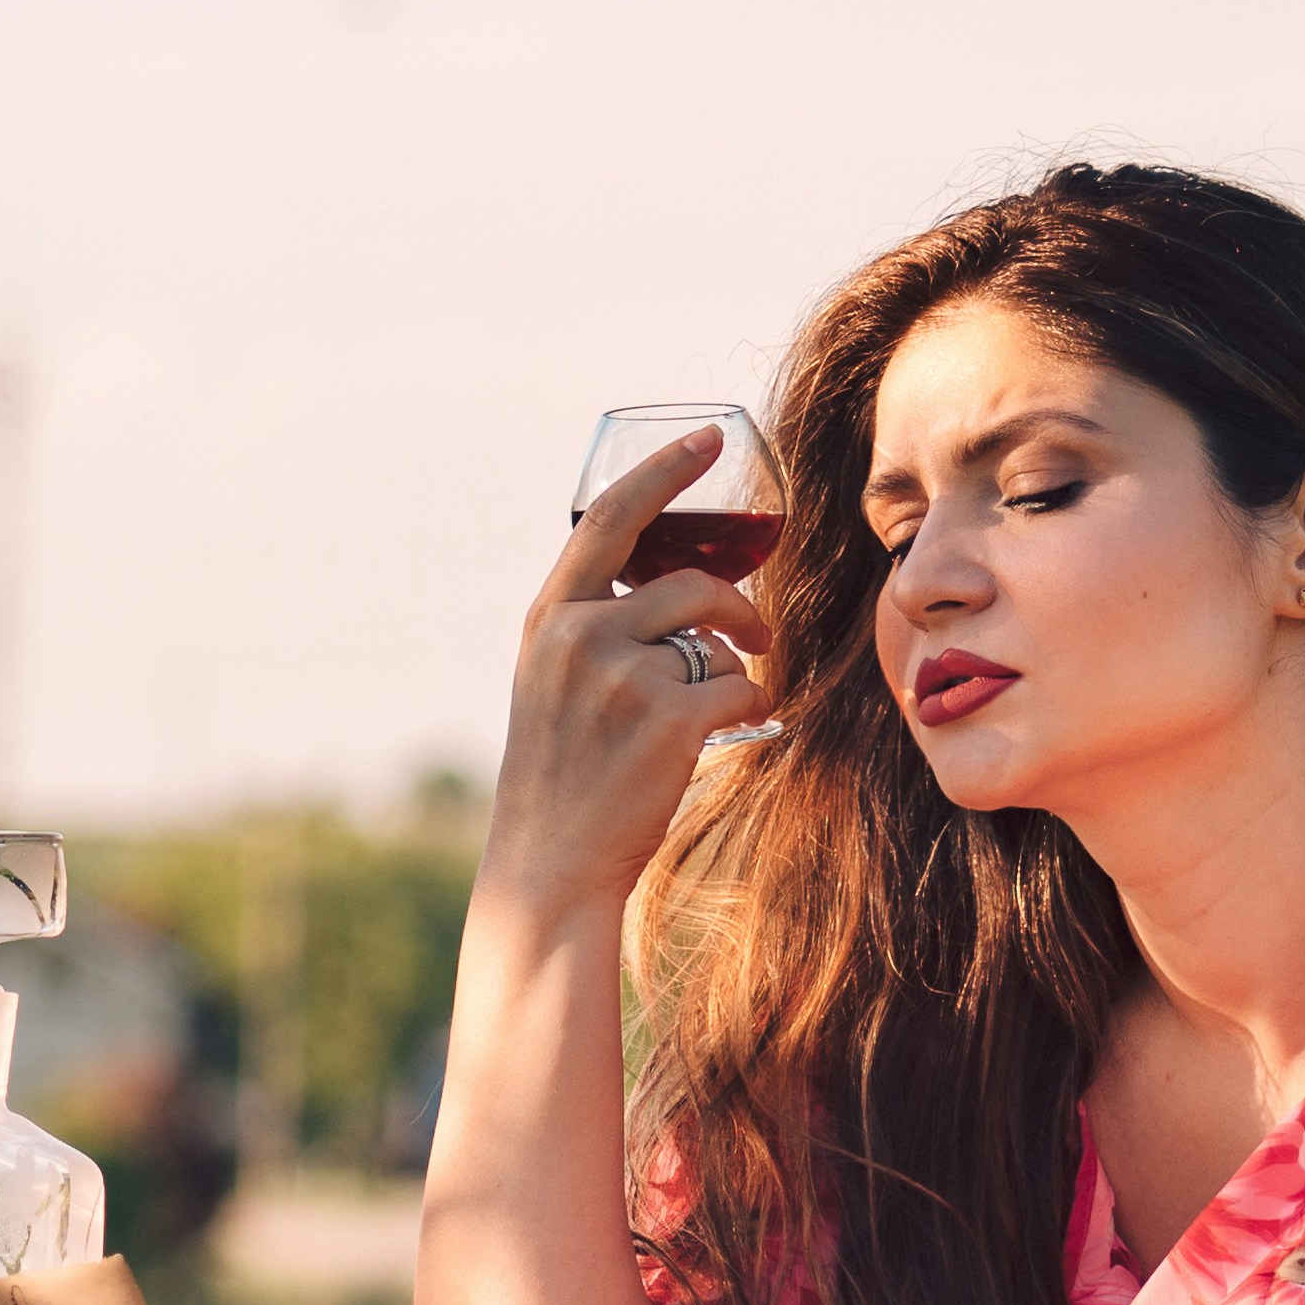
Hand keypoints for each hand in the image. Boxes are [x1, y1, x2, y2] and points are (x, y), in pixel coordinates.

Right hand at [475, 431, 774, 931]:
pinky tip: (731, 735)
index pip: (611, 520)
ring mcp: (623, 675)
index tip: (709, 439)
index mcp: (549, 619)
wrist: (550, 866)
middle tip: (755, 633)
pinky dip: (749, 709)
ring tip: (727, 705)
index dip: (665, 473)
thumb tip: (683, 598)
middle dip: (735, 605)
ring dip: (738, 665)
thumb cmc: (561, 780)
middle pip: (690, 583)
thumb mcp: (552, 687)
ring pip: (718, 640)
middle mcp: (581, 635)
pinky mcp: (669, 718)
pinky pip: (740, 688)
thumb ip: (594, 633)